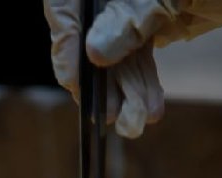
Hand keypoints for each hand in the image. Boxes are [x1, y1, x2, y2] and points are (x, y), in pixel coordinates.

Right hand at [44, 0, 221, 137]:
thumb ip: (130, 18)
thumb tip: (94, 53)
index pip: (67, 6)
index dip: (66, 44)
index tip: (75, 81)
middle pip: (88, 36)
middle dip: (100, 80)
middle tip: (108, 114)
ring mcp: (133, 5)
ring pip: (115, 53)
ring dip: (125, 91)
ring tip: (135, 122)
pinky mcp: (155, 21)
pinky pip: (139, 58)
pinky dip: (143, 85)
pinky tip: (149, 109)